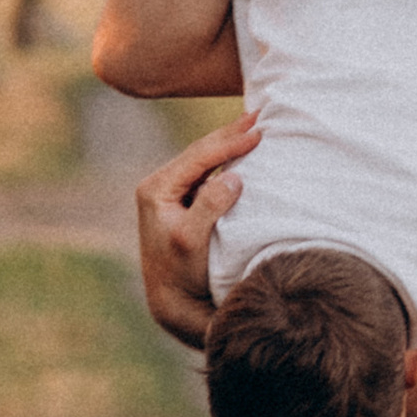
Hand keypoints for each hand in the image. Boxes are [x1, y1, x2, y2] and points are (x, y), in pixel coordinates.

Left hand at [133, 114, 259, 346]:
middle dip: (230, 134)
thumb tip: (232, 177)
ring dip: (229, 144)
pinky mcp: (183, 203)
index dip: (229, 141)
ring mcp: (170, 194)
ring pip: (204, 160)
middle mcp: (159, 187)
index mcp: (156, 189)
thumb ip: (209, 207)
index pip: (198, 156)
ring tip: (253, 126)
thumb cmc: (182, 274)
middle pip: (200, 152)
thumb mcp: (193, 242)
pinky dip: (226, 160)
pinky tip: (242, 152)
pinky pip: (208, 173)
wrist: (172, 300)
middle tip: (259, 115)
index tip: (258, 130)